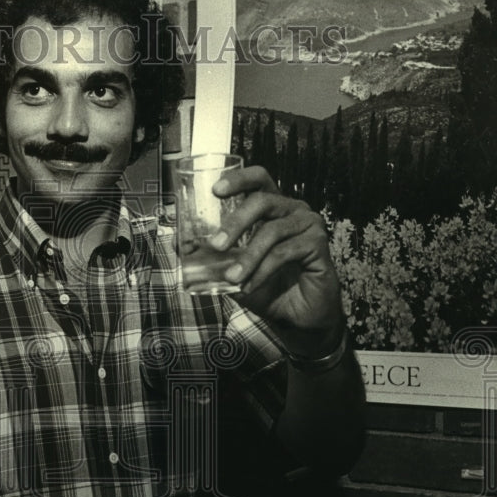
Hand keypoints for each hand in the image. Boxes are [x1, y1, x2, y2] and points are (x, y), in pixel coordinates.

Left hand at [210, 166, 342, 356]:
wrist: (297, 318)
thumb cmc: (266, 288)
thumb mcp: (231, 270)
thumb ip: (209, 256)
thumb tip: (178, 243)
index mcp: (272, 207)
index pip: (258, 179)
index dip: (238, 179)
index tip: (215, 190)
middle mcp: (292, 209)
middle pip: (262, 201)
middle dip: (236, 222)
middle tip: (216, 245)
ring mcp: (308, 224)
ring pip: (271, 231)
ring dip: (247, 257)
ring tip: (231, 278)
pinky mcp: (319, 244)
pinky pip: (284, 253)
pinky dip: (262, 271)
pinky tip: (250, 286)